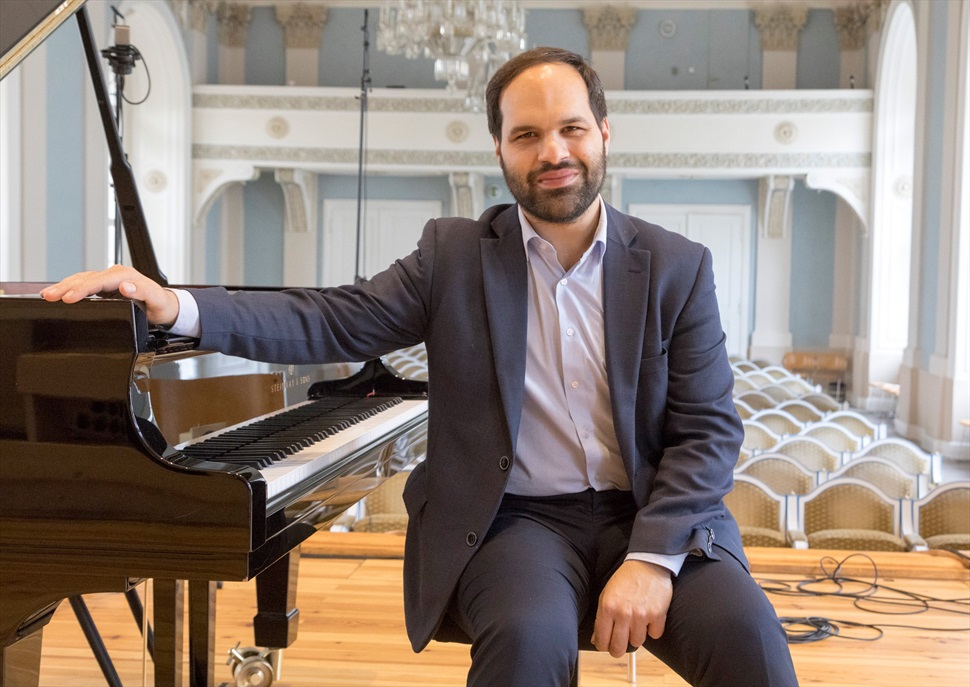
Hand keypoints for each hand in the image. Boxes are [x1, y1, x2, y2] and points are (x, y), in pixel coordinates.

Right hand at [39, 264, 179, 326]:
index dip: (82, 289)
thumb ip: (142, 292)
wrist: (166, 307)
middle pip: (86, 279)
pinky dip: (70, 288)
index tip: (69, 298)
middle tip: (50, 296)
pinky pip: (84, 284)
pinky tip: (59, 292)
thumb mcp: (156, 300)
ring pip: (82, 279)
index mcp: (126, 275)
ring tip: (48, 295)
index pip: (99, 281)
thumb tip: (126, 286)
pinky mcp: (105, 286)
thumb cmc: (162, 305)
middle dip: (66, 287)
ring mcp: (109, 279)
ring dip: (64, 286)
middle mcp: (116, 275)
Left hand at [591, 559, 672, 657]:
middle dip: (617, 650)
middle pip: (618, 648)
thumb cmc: (625, 579)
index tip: (605, 644)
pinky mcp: (657, 615)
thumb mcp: (606, 594)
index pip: (601, 640)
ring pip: (637, 643)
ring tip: (636, 623)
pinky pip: (655, 635)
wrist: (647, 564)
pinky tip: (649, 619)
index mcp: (607, 608)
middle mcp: (623, 613)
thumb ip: (600, 617)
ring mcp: (641, 615)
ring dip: (636, 636)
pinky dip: (653, 629)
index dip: (603, 646)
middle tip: (619, 645)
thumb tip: (595, 639)